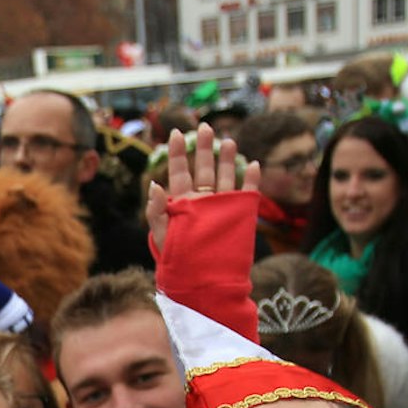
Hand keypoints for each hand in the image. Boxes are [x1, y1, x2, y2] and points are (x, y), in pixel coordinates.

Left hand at [147, 122, 256, 255]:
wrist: (202, 281)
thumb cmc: (177, 260)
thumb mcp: (161, 235)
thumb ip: (156, 211)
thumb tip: (154, 184)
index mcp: (182, 202)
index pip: (179, 172)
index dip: (178, 153)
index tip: (176, 133)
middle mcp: (202, 201)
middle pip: (203, 169)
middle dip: (204, 148)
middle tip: (205, 127)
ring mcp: (221, 208)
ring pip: (225, 177)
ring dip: (227, 159)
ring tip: (229, 141)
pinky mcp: (238, 216)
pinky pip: (246, 194)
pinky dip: (251, 180)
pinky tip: (253, 165)